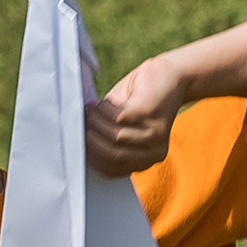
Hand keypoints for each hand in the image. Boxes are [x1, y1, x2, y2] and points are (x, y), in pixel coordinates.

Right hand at [84, 51, 184, 178]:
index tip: (76, 144)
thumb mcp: (120, 126)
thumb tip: (77, 142)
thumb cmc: (138, 102)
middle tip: (80, 124)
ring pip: (114, 137)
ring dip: (95, 123)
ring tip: (88, 111)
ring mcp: (155, 134)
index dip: (91, 157)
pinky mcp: (150, 114)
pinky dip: (104, 111)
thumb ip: (104, 138)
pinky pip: (118, 118)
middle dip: (91, 140)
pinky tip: (101, 104)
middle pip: (113, 155)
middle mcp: (154, 152)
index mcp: (146, 160)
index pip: (112, 170)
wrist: (169, 77)